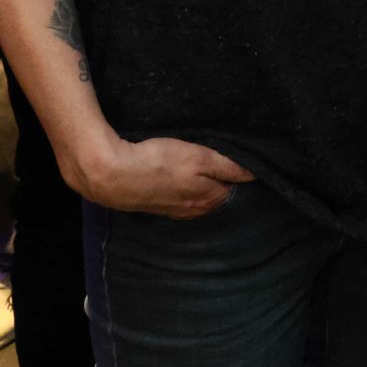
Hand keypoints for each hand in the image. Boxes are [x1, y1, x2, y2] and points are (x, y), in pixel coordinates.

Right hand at [76, 135, 255, 216]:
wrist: (112, 176)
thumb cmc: (157, 163)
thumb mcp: (198, 158)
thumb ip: (227, 166)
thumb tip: (254, 173)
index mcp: (210, 198)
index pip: (235, 184)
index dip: (239, 170)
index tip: (241, 156)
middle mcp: (196, 209)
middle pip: (218, 192)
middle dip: (223, 178)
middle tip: (223, 157)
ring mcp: (176, 210)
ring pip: (199, 195)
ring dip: (202, 183)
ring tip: (200, 165)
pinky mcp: (158, 205)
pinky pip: (180, 197)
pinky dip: (183, 187)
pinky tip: (178, 177)